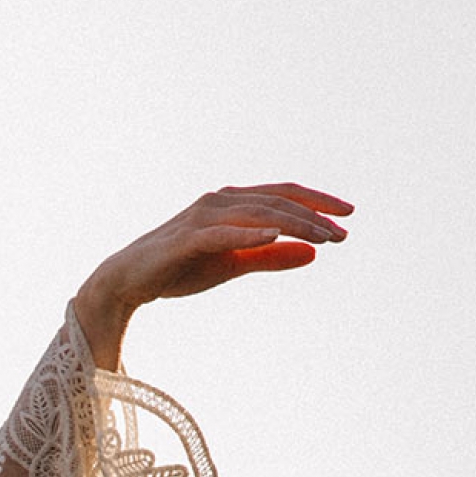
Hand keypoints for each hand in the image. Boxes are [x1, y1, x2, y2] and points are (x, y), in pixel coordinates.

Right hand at [74, 182, 351, 371]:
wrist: (128, 281)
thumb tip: (313, 253)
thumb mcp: (232, 266)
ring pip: (257, 214)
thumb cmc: (179, 269)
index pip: (283, 195)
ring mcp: (202, 217)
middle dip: (313, 216)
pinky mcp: (186, 239)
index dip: (317, 203)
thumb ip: (270, 258)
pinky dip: (249, 234)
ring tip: (321, 237)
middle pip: (276, 200)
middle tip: (343, 233)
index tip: (348, 216)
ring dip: (292, 224)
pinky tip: (274, 237)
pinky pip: (223, 234)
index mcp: (232, 203)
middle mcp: (219, 201)